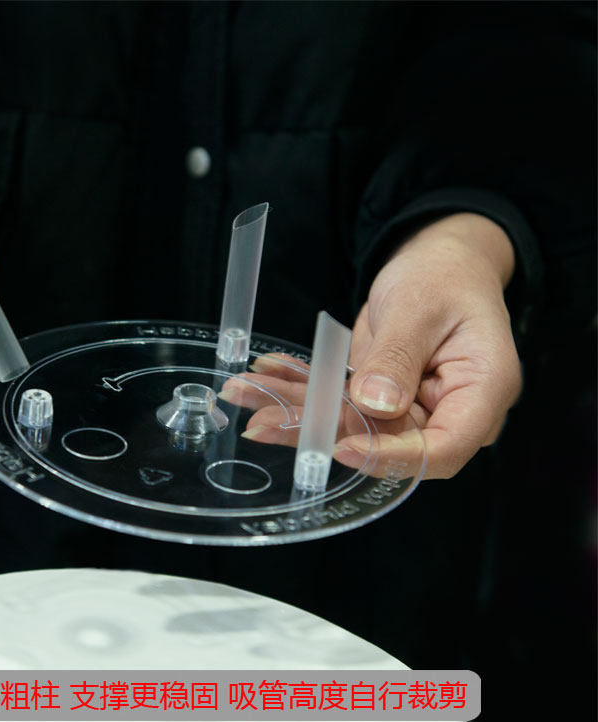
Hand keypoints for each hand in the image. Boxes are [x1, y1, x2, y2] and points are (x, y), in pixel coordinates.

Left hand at [228, 213, 521, 478]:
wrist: (441, 261)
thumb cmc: (446, 275)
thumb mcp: (420, 308)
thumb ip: (398, 358)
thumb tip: (375, 405)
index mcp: (480, 394)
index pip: (440, 450)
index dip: (390, 456)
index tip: (341, 448)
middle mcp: (446, 412)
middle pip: (381, 441)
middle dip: (316, 431)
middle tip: (260, 423)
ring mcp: (410, 408)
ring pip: (348, 424)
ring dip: (294, 409)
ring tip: (245, 393)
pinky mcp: (379, 398)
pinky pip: (337, 401)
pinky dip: (300, 387)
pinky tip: (264, 375)